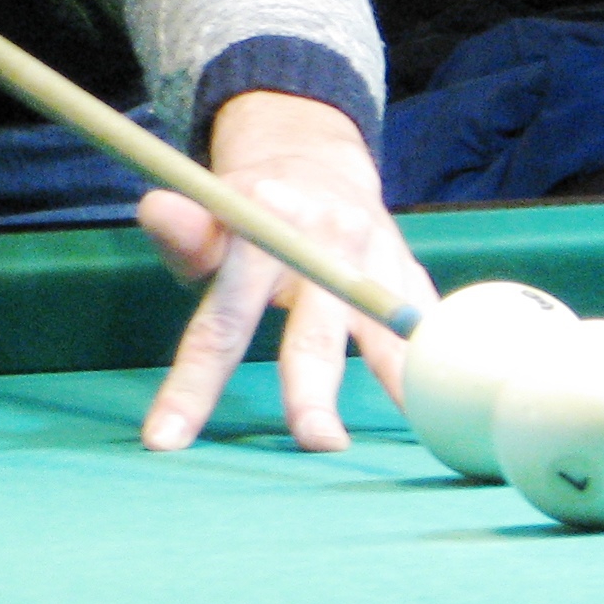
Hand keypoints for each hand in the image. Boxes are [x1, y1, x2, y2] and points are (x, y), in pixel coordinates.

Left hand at [135, 91, 434, 453]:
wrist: (315, 162)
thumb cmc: (247, 214)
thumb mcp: (208, 218)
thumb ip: (185, 235)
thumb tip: (154, 210)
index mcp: (261, 231)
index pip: (222, 323)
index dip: (193, 384)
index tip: (165, 441)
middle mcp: (323, 244)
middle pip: (313, 334)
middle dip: (313, 389)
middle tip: (316, 439)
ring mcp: (374, 258)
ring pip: (383, 332)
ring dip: (398, 383)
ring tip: (418, 429)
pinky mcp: (408, 272)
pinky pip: (425, 322)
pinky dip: (434, 362)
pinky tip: (449, 403)